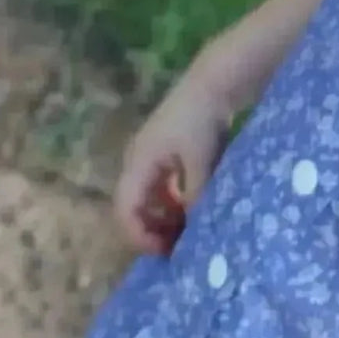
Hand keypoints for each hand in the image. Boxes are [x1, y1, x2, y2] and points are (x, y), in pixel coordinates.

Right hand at [114, 67, 232, 253]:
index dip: (138, 235)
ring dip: (163, 217)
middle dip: (151, 230)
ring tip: (188, 232)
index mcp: (138, 164)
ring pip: (148, 198)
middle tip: (178, 249)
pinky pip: (161, 187)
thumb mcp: (201, 163)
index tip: (162, 253)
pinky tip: (194, 209)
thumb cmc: (203, 122)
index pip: (125, 209)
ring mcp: (150, 157)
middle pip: (133, 206)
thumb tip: (193, 228)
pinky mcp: (164, 154)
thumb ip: (195, 197)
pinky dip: (172, 202)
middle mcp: (137, 162)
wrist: (212, 84)